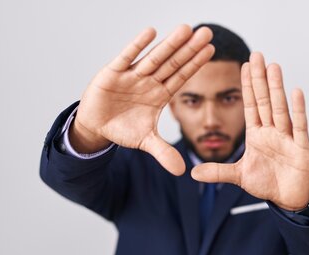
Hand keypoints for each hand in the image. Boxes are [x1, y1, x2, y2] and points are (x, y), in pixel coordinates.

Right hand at [72, 25, 214, 175]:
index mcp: (159, 94)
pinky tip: (151, 32)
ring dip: (169, 44)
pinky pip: (127, 57)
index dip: (195, 64)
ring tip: (186, 29)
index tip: (212, 50)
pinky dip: (137, 46)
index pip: (181, 76)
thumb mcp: (145, 142)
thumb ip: (163, 152)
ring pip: (154, 58)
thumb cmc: (123, 128)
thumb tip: (181, 171)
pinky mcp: (113, 73)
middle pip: (172, 63)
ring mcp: (132, 76)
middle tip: (207, 32)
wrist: (96, 125)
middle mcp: (149, 81)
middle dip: (189, 49)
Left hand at [191, 52, 308, 209]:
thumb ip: (217, 172)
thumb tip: (193, 173)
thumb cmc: (268, 183)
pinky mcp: (301, 147)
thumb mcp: (238, 176)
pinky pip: (299, 126)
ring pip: (280, 109)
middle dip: (260, 79)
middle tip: (257, 55)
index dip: (247, 86)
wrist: (289, 198)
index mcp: (257, 135)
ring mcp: (287, 137)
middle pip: (265, 101)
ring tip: (273, 66)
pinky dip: (298, 110)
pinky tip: (296, 91)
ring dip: (276, 88)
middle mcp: (272, 131)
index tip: (244, 66)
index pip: (251, 106)